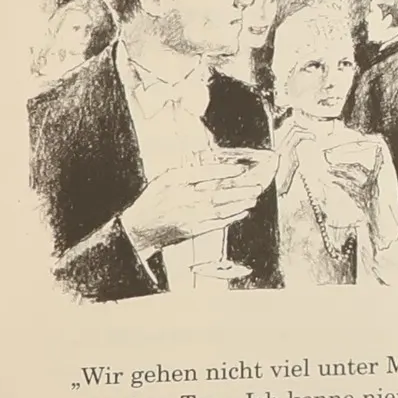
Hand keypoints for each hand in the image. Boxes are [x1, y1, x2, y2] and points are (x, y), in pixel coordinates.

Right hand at [120, 154, 273, 255]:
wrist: (141, 229)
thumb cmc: (153, 200)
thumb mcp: (165, 179)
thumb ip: (187, 172)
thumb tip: (213, 166)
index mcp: (176, 183)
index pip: (205, 174)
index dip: (225, 171)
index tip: (241, 169)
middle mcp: (184, 199)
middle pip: (218, 193)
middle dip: (240, 190)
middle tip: (256, 186)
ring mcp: (190, 217)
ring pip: (221, 209)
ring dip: (240, 204)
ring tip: (254, 197)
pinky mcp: (194, 230)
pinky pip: (217, 223)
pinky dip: (232, 217)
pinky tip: (242, 212)